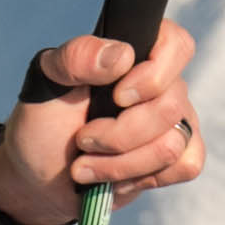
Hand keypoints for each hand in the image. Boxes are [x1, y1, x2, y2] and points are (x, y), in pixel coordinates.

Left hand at [0, 11, 203, 224]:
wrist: (38, 176)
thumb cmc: (44, 122)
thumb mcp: (45, 82)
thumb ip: (76, 58)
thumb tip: (122, 55)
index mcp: (137, 53)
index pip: (177, 45)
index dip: (153, 75)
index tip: (117, 96)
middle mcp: (163, 84)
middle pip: (170, 107)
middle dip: (120, 135)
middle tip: (83, 139)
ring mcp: (173, 122)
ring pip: (172, 144)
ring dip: (120, 164)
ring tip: (84, 165)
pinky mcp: (175, 158)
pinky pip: (186, 164)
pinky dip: (140, 178)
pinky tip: (113, 179)